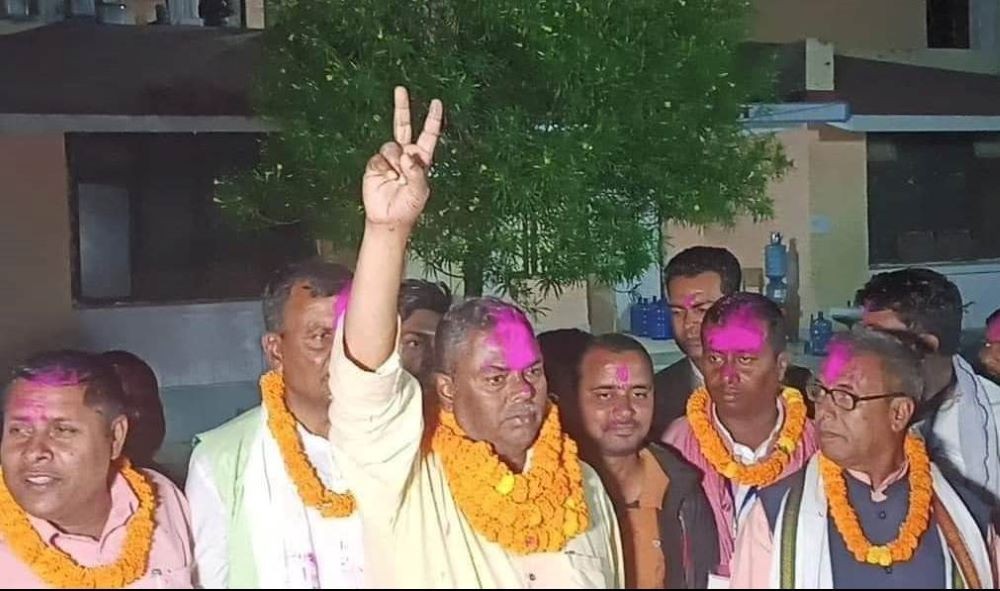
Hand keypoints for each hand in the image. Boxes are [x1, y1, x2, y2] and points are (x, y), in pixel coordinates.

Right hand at [362, 86, 442, 229]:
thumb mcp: (419, 191)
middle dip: (402, 107)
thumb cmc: (408, 207)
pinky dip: (383, 167)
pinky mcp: (374, 164)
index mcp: (421, 159)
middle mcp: (405, 154)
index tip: (436, 102)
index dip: (432, 119)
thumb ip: (416, 171)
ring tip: (396, 177)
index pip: (428, 135)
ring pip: (391, 146)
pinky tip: (385, 179)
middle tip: (400, 89)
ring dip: (395, 160)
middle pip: (403, 125)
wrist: (388, 218)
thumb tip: (406, 153)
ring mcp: (389, 158)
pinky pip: (379, 157)